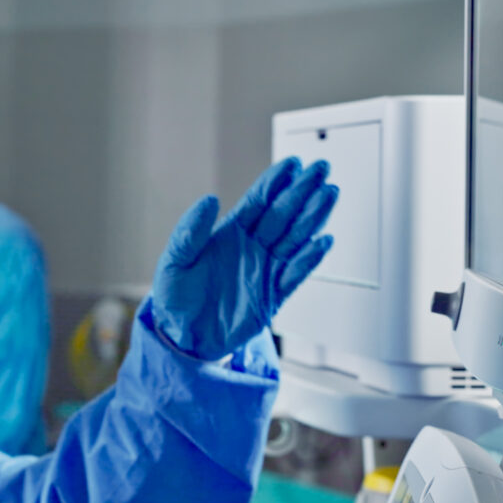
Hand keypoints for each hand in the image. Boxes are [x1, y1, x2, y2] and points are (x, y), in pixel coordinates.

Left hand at [150, 157, 337, 358]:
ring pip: (295, 238)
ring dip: (312, 217)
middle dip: (303, 191)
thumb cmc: (175, 298)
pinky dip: (309, 259)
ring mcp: (264, 270)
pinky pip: (295, 275)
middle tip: (321, 169)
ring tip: (328, 195)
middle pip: (283, 214)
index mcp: (230, 234)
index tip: (292, 164)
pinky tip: (322, 242)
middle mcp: (252, 248)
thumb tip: (209, 200)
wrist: (182, 338)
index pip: (258, 201)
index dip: (276, 182)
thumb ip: (190, 231)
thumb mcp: (174, 261)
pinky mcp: (272, 296)